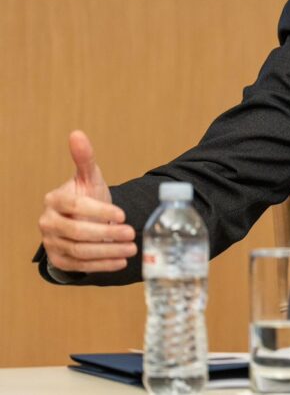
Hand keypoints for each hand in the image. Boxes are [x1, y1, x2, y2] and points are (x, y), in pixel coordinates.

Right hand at [38, 131, 136, 272]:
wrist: (82, 220)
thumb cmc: (87, 196)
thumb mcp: (89, 177)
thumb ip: (85, 158)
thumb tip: (77, 134)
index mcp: (54, 200)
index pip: (75, 206)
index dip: (99, 211)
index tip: (122, 214)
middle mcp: (48, 222)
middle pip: (77, 232)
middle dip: (107, 234)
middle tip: (132, 234)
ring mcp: (52, 243)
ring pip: (80, 251)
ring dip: (108, 251)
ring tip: (131, 249)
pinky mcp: (59, 260)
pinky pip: (80, 266)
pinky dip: (103, 265)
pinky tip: (121, 261)